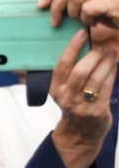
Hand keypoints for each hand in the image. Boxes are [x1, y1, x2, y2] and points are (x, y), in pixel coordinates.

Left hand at [38, 0, 118, 28]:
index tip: (41, 5)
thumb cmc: (110, 15)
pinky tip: (92, 23)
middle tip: (55, 22)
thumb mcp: (90, 4)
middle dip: (56, 6)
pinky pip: (87, 9)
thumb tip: (49, 2)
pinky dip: (85, 19)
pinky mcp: (113, 1)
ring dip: (73, 13)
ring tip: (81, 20)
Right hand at [48, 29, 115, 167]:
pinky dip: (112, 73)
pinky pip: (107, 86)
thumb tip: (79, 44)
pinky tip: (114, 65)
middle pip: (80, 71)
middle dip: (94, 55)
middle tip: (102, 46)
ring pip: (96, 78)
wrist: (79, 135)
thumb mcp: (63, 91)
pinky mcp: (97, 110)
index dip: (72, 47)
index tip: (82, 33)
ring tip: (111, 52)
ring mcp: (82, 105)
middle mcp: (66, 97)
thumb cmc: (73, 106)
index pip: (62, 65)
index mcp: (55, 89)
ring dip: (106, 62)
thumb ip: (67, 72)